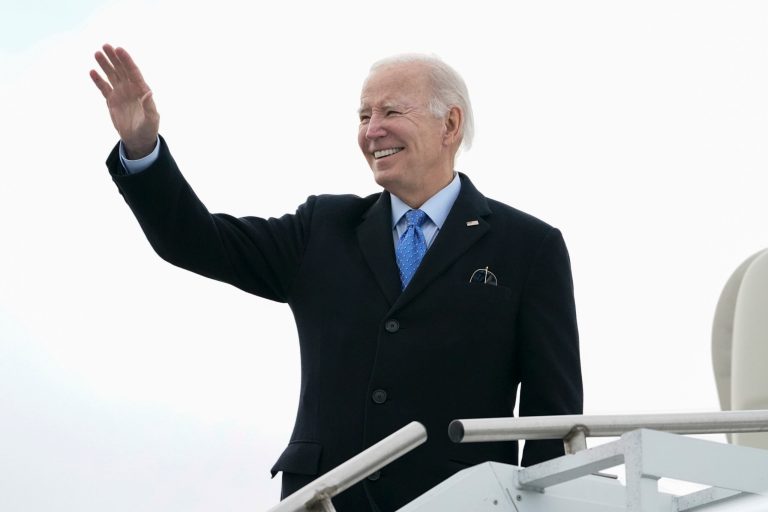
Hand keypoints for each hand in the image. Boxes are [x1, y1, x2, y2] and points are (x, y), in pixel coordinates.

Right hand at [90, 44, 159, 158]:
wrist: (138, 140)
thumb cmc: (148, 129)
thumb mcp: (152, 119)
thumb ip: (150, 105)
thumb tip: (148, 92)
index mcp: (141, 90)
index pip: (133, 71)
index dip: (126, 60)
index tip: (119, 49)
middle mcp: (131, 89)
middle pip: (121, 70)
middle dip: (114, 58)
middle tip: (106, 46)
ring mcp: (121, 94)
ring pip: (112, 75)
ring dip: (105, 65)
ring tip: (97, 53)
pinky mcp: (112, 101)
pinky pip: (104, 88)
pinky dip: (98, 80)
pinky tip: (92, 71)